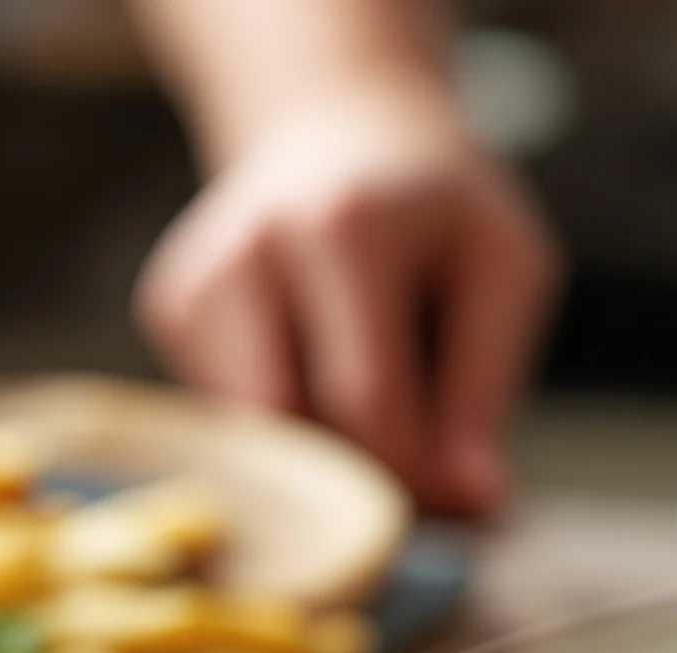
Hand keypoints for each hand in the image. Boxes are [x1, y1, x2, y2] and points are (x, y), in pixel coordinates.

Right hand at [136, 80, 560, 516]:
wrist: (343, 127)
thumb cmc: (440, 211)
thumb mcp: (506, 270)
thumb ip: (487, 385)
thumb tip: (471, 500)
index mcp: (341, 229)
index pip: (368, 402)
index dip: (420, 475)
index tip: (467, 498)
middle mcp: (248, 249)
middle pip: (294, 429)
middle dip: (363, 476)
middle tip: (425, 473)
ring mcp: (195, 280)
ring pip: (254, 436)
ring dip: (322, 450)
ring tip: (374, 391)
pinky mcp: (170, 309)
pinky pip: (233, 417)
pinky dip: (287, 423)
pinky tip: (317, 363)